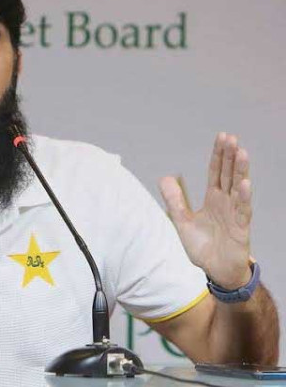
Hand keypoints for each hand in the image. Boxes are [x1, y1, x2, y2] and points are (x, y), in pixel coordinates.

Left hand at [159, 133, 252, 289]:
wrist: (215, 271)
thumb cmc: (203, 247)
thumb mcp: (182, 221)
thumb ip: (174, 200)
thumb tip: (164, 178)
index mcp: (213, 199)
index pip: (216, 172)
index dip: (218, 156)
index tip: (222, 137)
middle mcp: (226, 203)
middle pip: (228, 175)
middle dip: (230, 156)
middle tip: (231, 138)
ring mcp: (235, 214)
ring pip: (238, 188)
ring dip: (240, 170)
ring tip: (242, 152)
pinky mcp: (240, 228)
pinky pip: (242, 210)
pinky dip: (243, 197)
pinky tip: (244, 183)